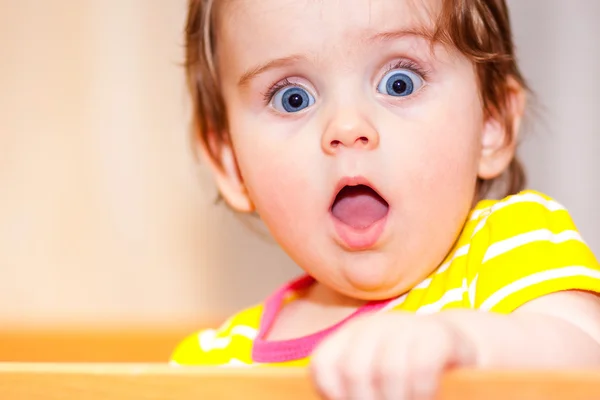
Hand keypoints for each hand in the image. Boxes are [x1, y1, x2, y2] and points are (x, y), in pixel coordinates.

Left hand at [309, 312, 475, 399]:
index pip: (323, 364)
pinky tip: (424, 398)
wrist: (456, 345)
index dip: (331, 392)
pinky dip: (421, 392)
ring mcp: (405, 326)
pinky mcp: (437, 334)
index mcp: (350, 336)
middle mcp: (373, 326)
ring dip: (397, 398)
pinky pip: (422, 367)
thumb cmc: (408, 370)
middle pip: (354, 370)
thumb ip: (357, 385)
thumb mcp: (374, 376)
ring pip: (388, 370)